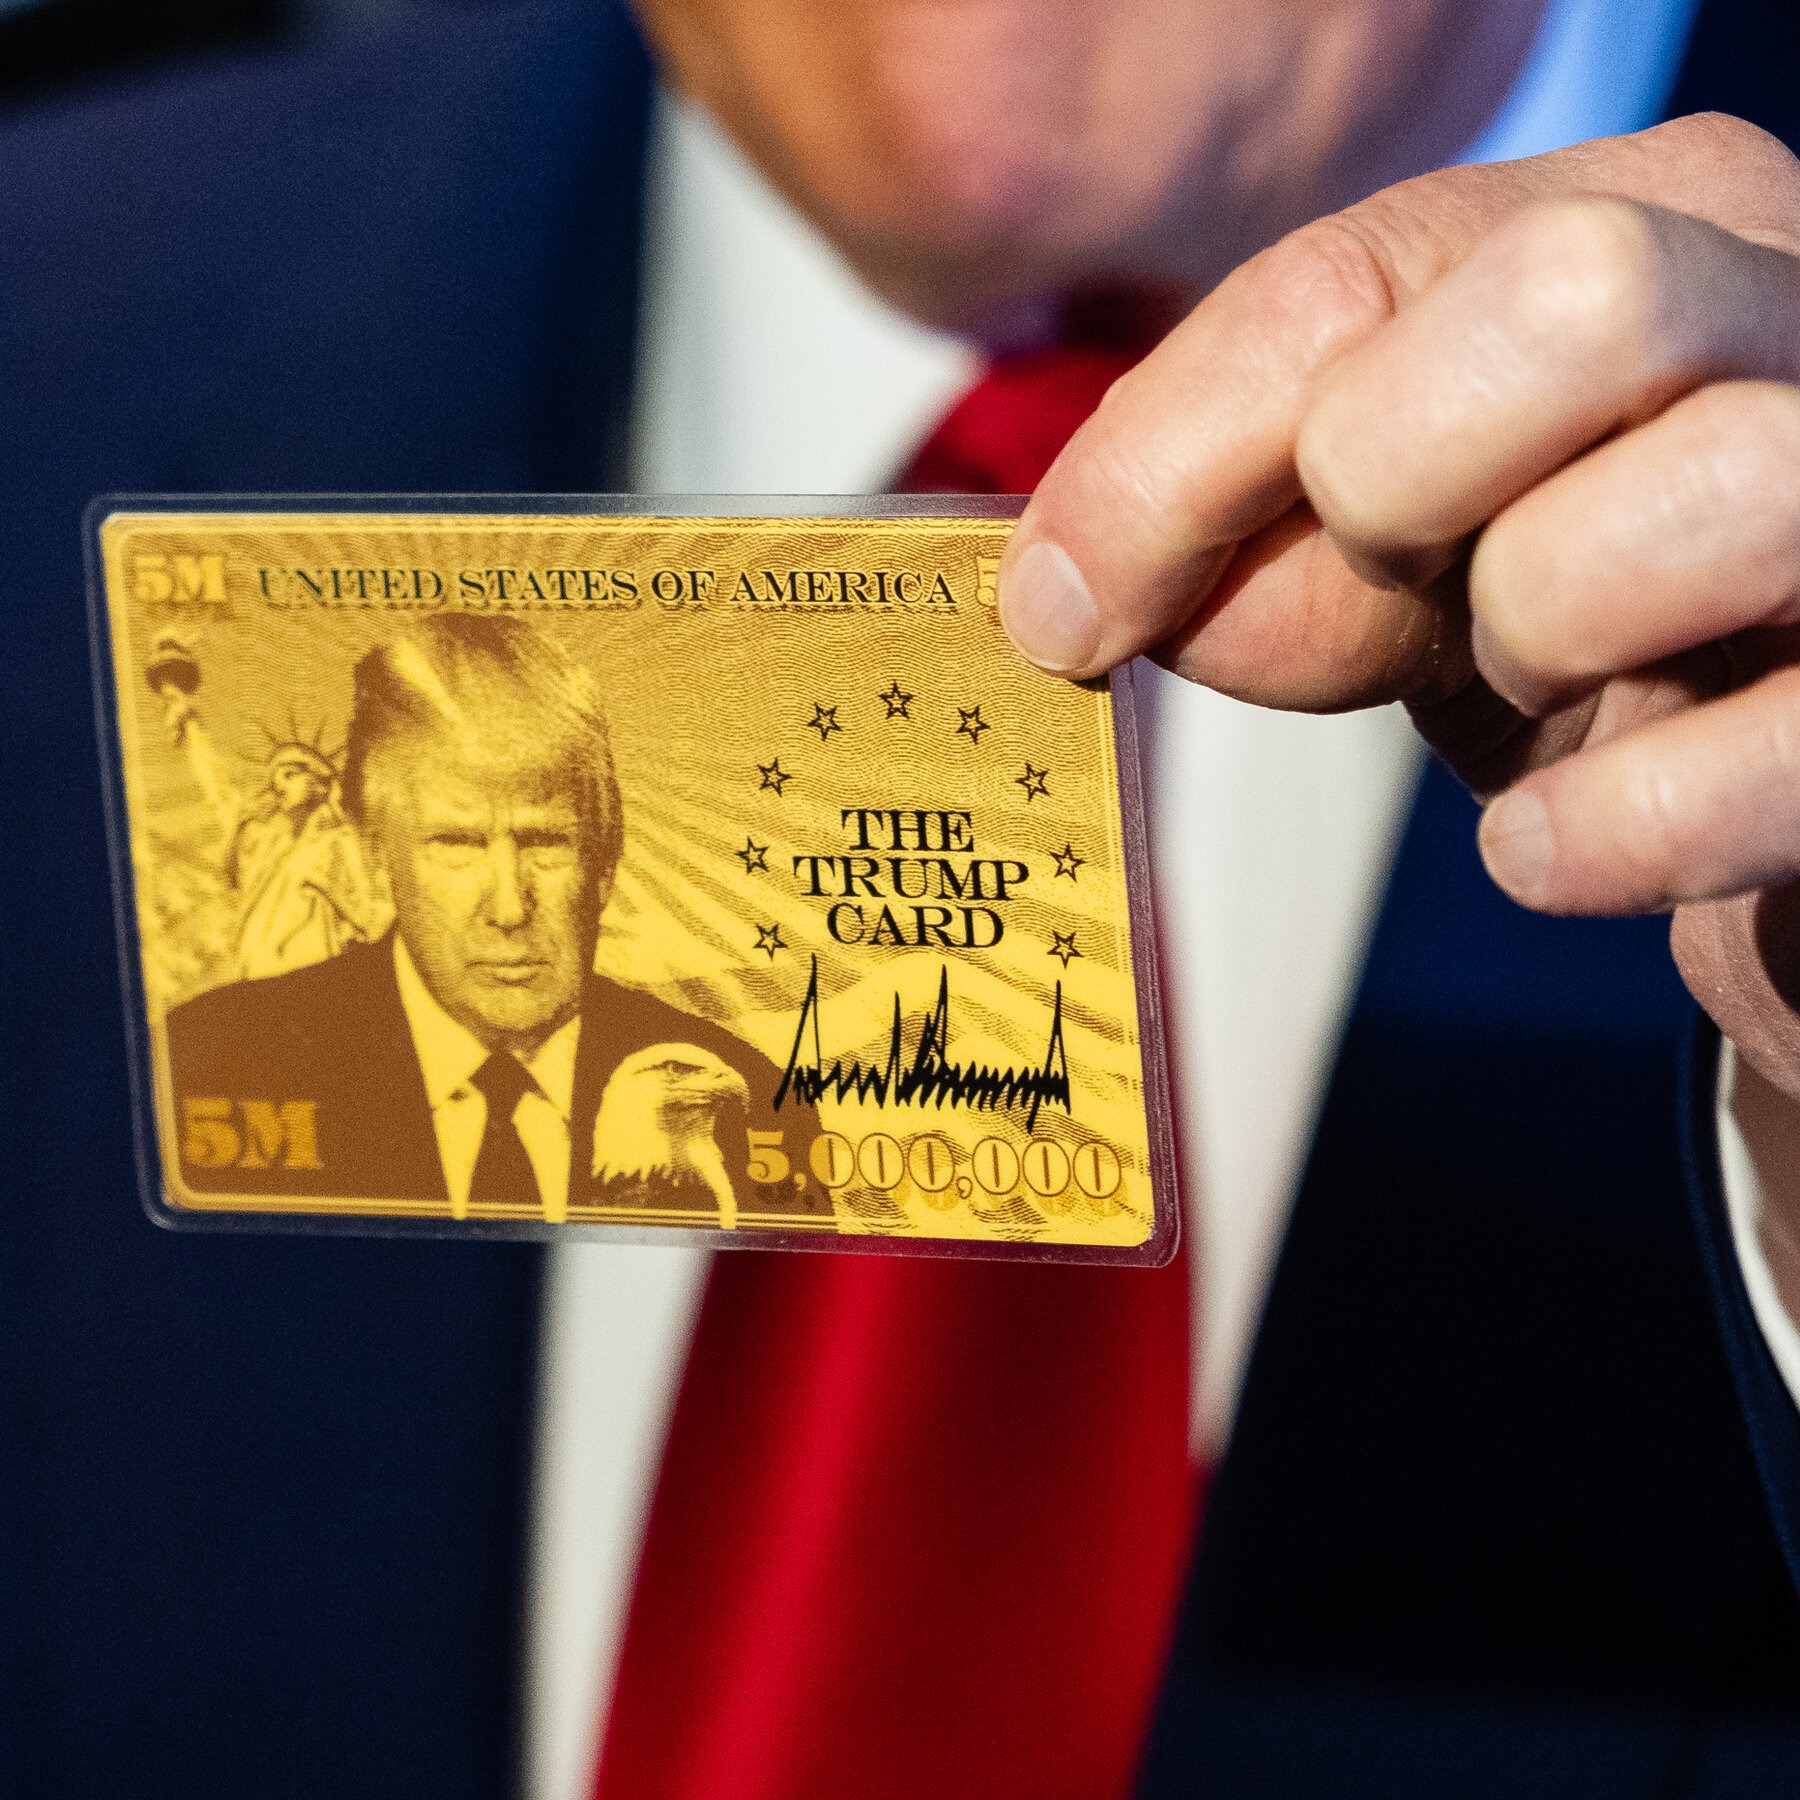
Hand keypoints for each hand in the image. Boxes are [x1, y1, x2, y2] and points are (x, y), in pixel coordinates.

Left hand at [997, 113, 1799, 1096]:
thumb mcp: (1402, 562)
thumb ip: (1254, 545)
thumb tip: (1072, 595)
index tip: (1059, 607)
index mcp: (1641, 223)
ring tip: (1535, 677)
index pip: (1354, 281)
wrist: (1763, 787)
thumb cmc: (1585, 639)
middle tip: (1397, 593)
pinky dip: (1607, 827)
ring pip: (1701, 492)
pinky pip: (1768, 755)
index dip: (1170, 458)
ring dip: (1540, 632)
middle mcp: (1794, 307)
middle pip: (1573, 297)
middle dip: (1399, 481)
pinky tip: (1544, 848)